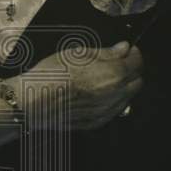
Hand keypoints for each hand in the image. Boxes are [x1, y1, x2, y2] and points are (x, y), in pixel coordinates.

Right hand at [17, 41, 142, 130]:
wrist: (33, 101)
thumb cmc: (51, 75)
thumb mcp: (77, 53)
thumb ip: (106, 52)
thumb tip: (122, 48)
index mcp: (114, 74)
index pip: (137, 62)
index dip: (133, 53)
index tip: (125, 50)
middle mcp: (115, 95)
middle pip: (137, 82)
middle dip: (130, 71)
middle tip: (116, 63)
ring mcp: (107, 111)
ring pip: (127, 98)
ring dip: (122, 87)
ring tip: (102, 78)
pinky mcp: (96, 122)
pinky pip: (113, 111)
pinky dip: (111, 101)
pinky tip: (96, 93)